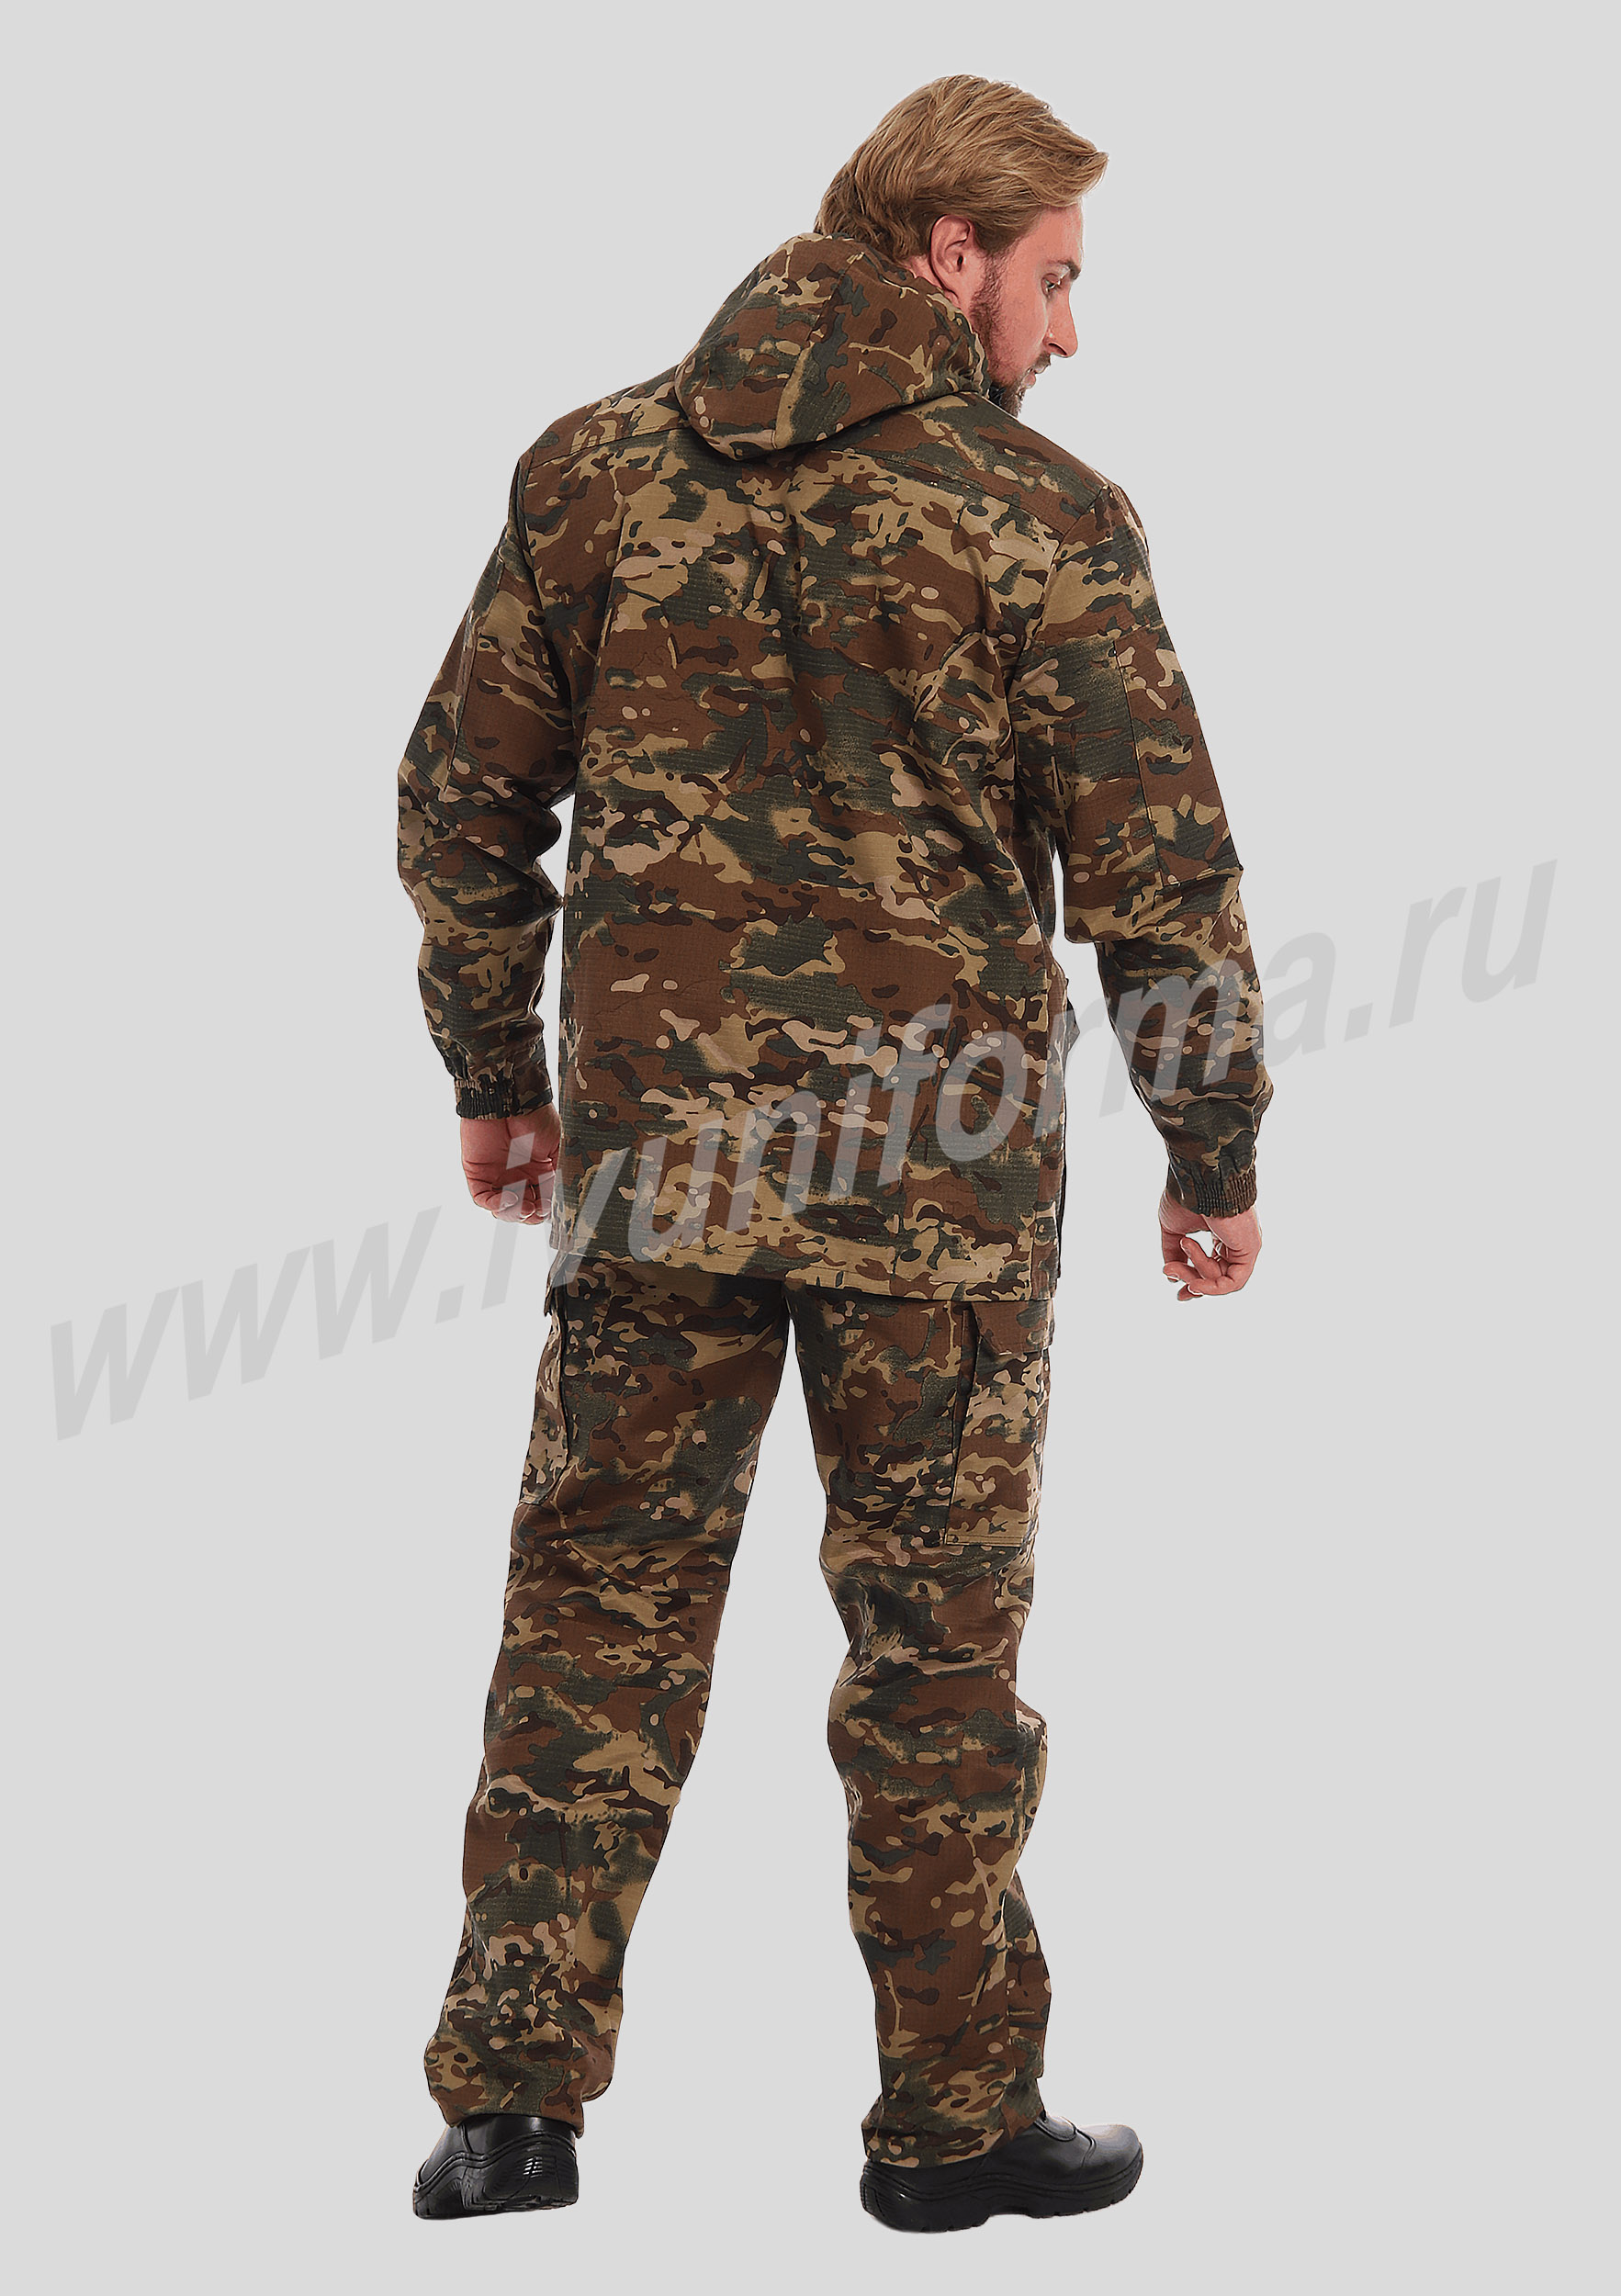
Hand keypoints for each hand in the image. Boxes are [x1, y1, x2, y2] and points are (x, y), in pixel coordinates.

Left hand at [460, 1108, 561, 1225]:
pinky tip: (509, 1199)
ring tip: (524, 1207)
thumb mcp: (557, 1147)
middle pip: (521, 1211)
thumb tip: (566, 1200)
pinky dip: (495, 1205)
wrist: (510, 1097)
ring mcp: (496, 1177)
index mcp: (538, 1173)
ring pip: (502, 1209)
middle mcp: (517, 1177)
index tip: (550, 1209)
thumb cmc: (536, 1117)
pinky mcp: (477, 1173)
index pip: (540, 1203)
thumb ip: (560, 1174)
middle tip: (535, 1209)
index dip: (544, 1211)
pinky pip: (483, 1198)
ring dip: (513, 1214)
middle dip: (529, 1216)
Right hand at [1158, 1186, 1261, 1300]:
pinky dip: (1212, 1288)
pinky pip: (1233, 1282)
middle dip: (1190, 1281)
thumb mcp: (1174, 1230)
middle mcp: (1236, 1242)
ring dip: (1193, 1276)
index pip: (1213, 1268)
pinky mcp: (1249, 1251)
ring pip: (1221, 1280)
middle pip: (1216, 1277)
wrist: (1197, 1180)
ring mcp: (1244, 1247)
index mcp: (1221, 1236)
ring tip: (1176, 1263)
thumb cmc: (1186, 1197)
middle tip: (1170, 1273)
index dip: (1195, 1282)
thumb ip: (1173, 1253)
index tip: (1178, 1293)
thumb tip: (1171, 1276)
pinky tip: (1193, 1283)